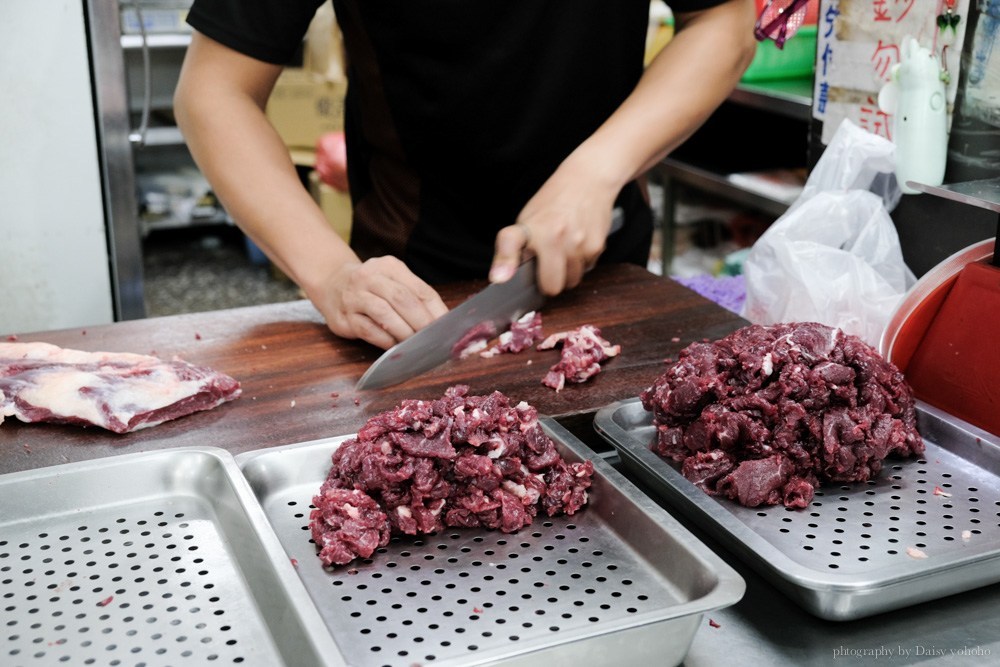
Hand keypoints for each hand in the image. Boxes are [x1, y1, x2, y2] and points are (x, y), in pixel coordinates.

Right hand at [313, 256, 448, 348]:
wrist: (331, 282)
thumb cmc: (372, 286)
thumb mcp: (393, 280)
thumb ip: (415, 297)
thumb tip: (442, 322)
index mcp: (389, 266)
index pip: (419, 289)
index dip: (436, 310)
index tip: (447, 328)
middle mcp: (370, 277)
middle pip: (402, 299)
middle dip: (421, 321)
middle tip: (433, 339)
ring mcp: (354, 296)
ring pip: (384, 313)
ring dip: (403, 331)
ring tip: (415, 344)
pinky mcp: (343, 317)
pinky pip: (368, 330)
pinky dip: (384, 340)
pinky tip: (394, 346)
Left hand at [489, 161, 619, 294]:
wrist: (589, 179)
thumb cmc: (554, 201)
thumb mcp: (528, 218)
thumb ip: (517, 248)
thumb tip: (503, 277)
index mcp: (533, 228)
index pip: (511, 244)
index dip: (506, 262)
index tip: (500, 278)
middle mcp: (555, 236)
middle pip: (552, 286)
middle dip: (550, 282)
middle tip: (549, 266)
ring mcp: (578, 244)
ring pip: (572, 280)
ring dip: (569, 272)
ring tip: (566, 249)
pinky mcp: (597, 247)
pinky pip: (588, 268)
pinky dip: (583, 262)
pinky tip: (579, 243)